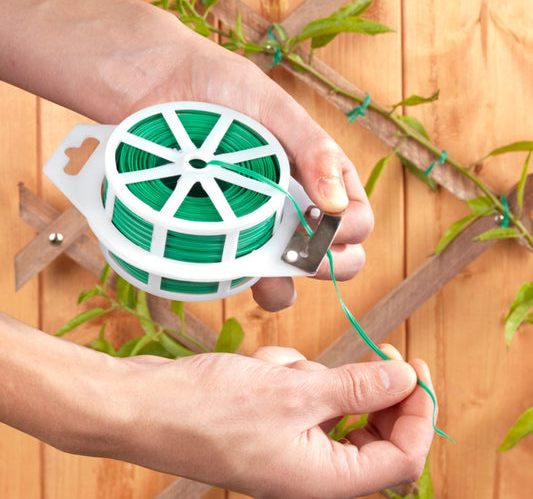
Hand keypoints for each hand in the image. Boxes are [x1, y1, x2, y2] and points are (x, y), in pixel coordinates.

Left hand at [0, 0, 372, 311]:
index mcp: (315, 173)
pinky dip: (242, 284)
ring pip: (287, 276)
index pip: (355, 217)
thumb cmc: (215, 83)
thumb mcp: (270, 105)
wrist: (148, 83)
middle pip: (331, 255)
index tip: (323, 227)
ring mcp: (254, 223)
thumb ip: (312, 148)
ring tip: (266, 272)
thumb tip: (338, 206)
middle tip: (299, 254)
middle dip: (327, 265)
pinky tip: (231, 274)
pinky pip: (239, 274)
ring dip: (285, 286)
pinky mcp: (216, 235)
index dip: (349, 233)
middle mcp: (290, 203)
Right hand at [108, 344, 434, 498]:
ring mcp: (289, 445)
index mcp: (323, 479)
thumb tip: (405, 378)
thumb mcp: (293, 392)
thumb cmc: (210, 409)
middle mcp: (311, 469)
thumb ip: (356, 388)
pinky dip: (290, 373)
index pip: (400, 455)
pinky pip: (302, 392)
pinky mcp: (271, 422)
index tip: (414, 365)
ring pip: (333, 404)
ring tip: (279, 368)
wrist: (146, 406)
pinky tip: (261, 368)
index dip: (416, 410)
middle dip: (371, 389)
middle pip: (371, 430)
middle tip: (378, 352)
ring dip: (316, 376)